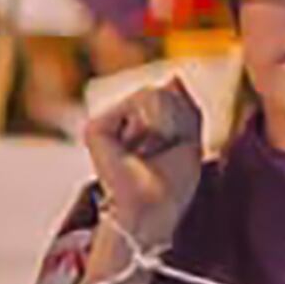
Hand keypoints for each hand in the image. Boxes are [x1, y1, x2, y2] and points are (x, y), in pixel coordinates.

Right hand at [81, 77, 205, 252]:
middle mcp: (116, 123)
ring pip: (151, 94)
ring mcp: (104, 125)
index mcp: (136, 125)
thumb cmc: (173, 183)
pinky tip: (134, 152)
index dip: (182, 118)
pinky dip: (148, 128)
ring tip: (149, 153)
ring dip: (164, 126)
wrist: (153, 207)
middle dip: (175, 119)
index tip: (175, 148)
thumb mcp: (189, 138)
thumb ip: (184, 105)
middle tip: (163, 151)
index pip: (168, 93)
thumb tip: (172, 76)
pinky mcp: (95, 129)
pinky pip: (137, 104)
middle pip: (160, 91)